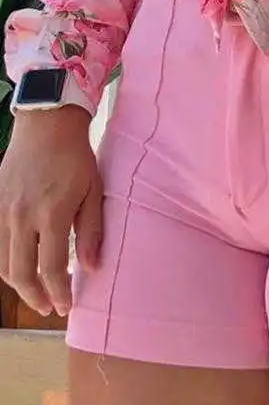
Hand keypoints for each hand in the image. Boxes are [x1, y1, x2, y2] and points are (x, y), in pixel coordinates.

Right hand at [0, 106, 102, 316]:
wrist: (46, 125)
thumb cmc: (76, 156)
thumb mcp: (94, 190)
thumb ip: (91, 230)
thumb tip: (92, 268)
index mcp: (51, 214)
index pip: (52, 268)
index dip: (59, 293)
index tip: (66, 306)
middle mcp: (22, 217)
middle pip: (21, 273)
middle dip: (36, 297)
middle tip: (50, 308)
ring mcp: (3, 211)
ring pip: (3, 263)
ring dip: (18, 284)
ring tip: (36, 293)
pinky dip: (5, 263)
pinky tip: (20, 268)